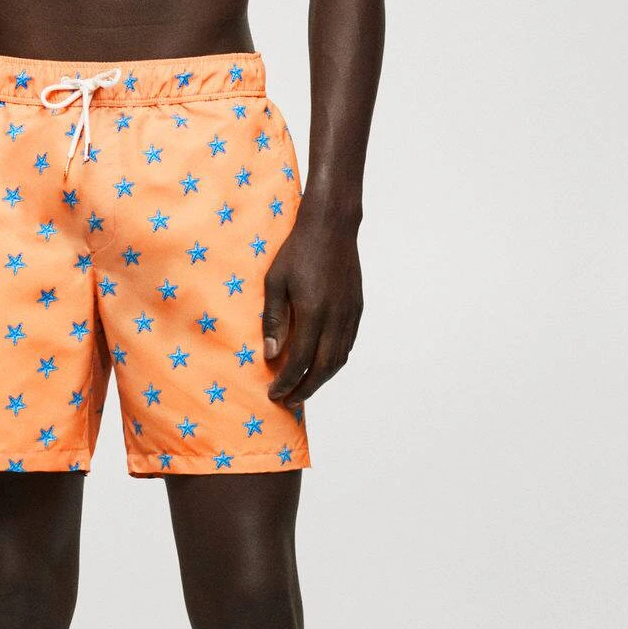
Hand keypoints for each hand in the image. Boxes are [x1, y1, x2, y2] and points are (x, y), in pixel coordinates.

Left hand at [262, 208, 364, 408]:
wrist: (332, 227)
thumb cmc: (297, 251)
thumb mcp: (275, 282)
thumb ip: (274, 320)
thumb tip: (270, 355)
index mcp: (313, 312)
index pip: (300, 360)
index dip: (287, 381)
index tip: (274, 393)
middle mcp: (336, 318)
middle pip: (323, 367)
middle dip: (305, 389)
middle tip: (289, 401)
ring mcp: (350, 314)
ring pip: (339, 359)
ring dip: (321, 379)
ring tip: (303, 388)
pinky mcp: (357, 308)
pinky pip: (347, 344)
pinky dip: (334, 362)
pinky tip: (321, 365)